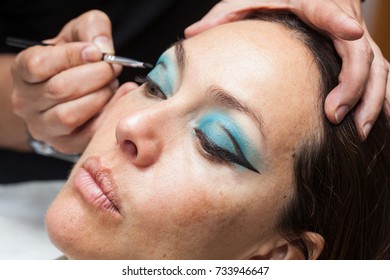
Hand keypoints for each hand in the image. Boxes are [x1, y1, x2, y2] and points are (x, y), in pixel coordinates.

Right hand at [11, 10, 120, 153]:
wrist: (67, 90)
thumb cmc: (72, 61)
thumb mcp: (78, 34)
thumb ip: (91, 29)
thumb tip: (104, 49)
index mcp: (23, 71)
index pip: (39, 64)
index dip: (72, 56)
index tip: (96, 52)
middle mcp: (26, 101)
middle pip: (60, 90)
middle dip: (95, 76)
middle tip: (112, 69)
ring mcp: (43, 126)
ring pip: (69, 115)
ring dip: (100, 97)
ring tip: (110, 85)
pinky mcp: (65, 143)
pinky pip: (88, 133)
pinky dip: (108, 114)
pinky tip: (119, 99)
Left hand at [185, 0, 388, 138]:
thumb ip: (223, 14)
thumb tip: (190, 34)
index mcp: (312, 1)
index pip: (329, 11)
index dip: (340, 21)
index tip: (352, 32)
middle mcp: (342, 18)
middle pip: (361, 51)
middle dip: (354, 85)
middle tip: (335, 117)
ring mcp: (355, 35)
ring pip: (378, 67)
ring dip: (372, 99)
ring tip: (359, 130)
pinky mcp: (360, 49)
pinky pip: (381, 74)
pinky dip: (381, 97)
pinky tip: (376, 120)